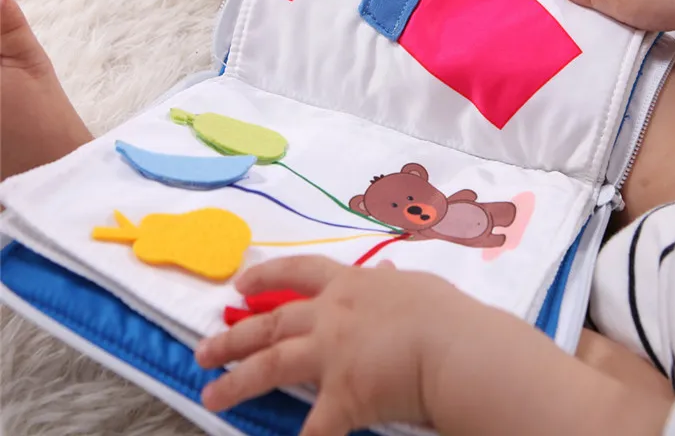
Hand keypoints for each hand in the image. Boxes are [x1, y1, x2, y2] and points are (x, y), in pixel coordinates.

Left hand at [195, 256, 477, 434]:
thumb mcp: (414, 285)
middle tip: (204, 349)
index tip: (239, 284)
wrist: (452, 346)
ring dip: (236, 381)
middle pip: (271, 322)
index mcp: (349, 286)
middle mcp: (330, 316)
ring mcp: (330, 355)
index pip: (298, 272)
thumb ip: (391, 283)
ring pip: (271, 365)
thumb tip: (385, 273)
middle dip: (234, 336)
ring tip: (210, 394)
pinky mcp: (340, 396)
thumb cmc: (441, 311)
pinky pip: (314, 426)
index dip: (266, 276)